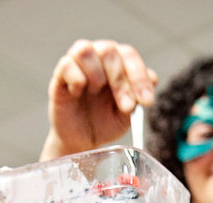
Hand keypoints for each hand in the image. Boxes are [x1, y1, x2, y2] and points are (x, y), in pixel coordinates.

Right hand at [41, 39, 156, 159]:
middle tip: (126, 107)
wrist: (82, 142)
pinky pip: (67, 65)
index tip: (147, 101)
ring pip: (86, 50)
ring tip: (96, 92)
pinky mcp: (59, 76)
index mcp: (117, 64)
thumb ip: (137, 98)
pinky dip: (76, 79)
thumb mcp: (125, 116)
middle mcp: (97, 58)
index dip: (140, 77)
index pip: (129, 57)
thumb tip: (153, 79)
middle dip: (121, 81)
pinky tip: (78, 94)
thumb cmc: (104, 124)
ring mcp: (77, 65)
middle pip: (110, 51)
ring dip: (96, 74)